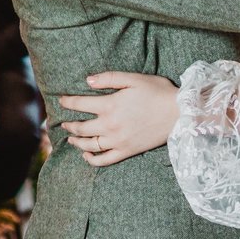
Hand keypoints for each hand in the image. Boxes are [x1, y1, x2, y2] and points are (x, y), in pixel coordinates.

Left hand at [59, 72, 180, 167]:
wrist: (178, 114)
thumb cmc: (157, 92)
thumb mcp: (134, 78)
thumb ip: (109, 78)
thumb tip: (87, 81)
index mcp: (110, 105)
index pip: (80, 104)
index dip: (68, 102)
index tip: (61, 100)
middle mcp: (110, 125)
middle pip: (81, 127)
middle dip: (69, 124)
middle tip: (62, 122)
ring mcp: (117, 141)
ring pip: (89, 145)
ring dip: (76, 141)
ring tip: (70, 137)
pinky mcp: (126, 152)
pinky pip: (104, 160)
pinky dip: (91, 159)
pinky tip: (86, 155)